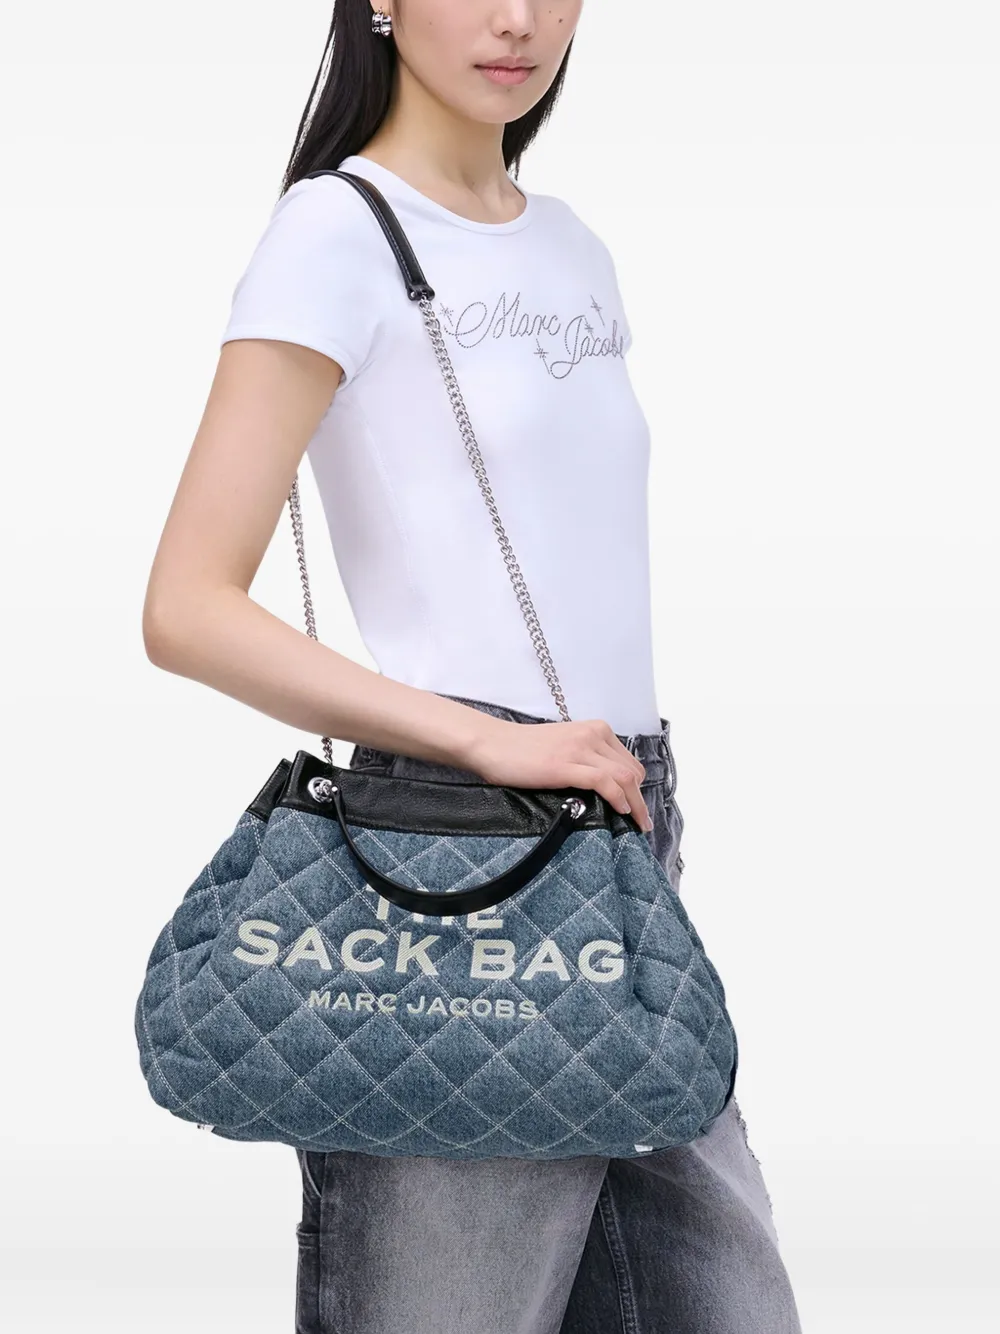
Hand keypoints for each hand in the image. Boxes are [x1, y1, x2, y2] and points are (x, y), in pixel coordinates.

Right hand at [465, 717, 653, 832]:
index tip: (638, 807)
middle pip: (631, 771)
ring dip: (637, 804)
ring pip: (624, 777)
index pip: (629, 761)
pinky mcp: (566, 765)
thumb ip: (587, 757)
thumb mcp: (565, 745)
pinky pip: (605, 782)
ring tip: (639, 824)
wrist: (494, 744)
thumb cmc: (524, 749)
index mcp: (595, 729)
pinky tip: (622, 811)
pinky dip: (618, 798)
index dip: (637, 787)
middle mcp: (592, 735)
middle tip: (642, 822)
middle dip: (641, 799)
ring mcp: (580, 749)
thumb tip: (606, 784)